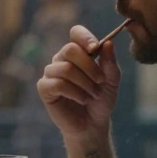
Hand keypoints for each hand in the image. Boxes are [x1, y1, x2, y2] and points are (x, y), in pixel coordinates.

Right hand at [36, 25, 121, 140]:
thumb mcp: (111, 81)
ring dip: (84, 83)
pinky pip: (58, 84)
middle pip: (70, 49)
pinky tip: (82, 99)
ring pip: (66, 68)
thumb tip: (107, 43)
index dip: (84, 37)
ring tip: (93, 95)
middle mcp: (62, 59)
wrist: (92, 124)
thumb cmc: (101, 100)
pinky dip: (75, 92)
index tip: (95, 48)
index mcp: (78, 53)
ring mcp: (51, 73)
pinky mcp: (44, 88)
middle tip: (100, 81)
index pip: (75, 33)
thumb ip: (110, 62)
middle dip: (89, 66)